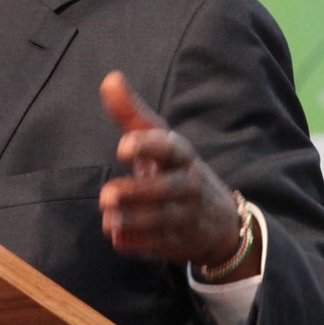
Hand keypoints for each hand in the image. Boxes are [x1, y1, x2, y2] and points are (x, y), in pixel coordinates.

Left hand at [97, 71, 254, 279]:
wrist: (217, 220)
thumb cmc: (175, 169)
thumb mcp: (160, 140)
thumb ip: (132, 114)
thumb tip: (110, 78)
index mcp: (182, 156)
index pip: (171, 147)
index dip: (148, 146)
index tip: (122, 147)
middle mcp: (188, 185)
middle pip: (168, 189)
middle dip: (137, 193)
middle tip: (106, 196)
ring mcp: (186, 216)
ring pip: (161, 221)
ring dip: (132, 221)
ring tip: (108, 218)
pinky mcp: (178, 242)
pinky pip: (157, 246)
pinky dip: (137, 244)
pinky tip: (118, 238)